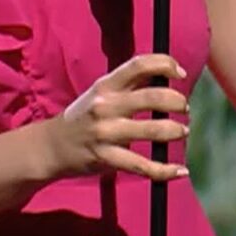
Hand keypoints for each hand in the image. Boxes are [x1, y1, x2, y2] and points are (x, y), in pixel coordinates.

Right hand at [41, 54, 190, 181]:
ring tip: (182, 131)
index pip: (139, 64)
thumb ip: (132, 84)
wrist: (51, 146)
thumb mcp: (103, 93)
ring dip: (175, 131)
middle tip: (184, 108)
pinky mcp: (106, 158)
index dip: (165, 64)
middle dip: (178, 102)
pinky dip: (165, 170)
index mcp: (106, 86)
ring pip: (153, 130)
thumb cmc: (86, 115)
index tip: (181, 74)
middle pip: (153, 97)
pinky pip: (142, 166)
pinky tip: (180, 170)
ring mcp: (105, 133)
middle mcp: (106, 106)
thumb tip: (171, 74)